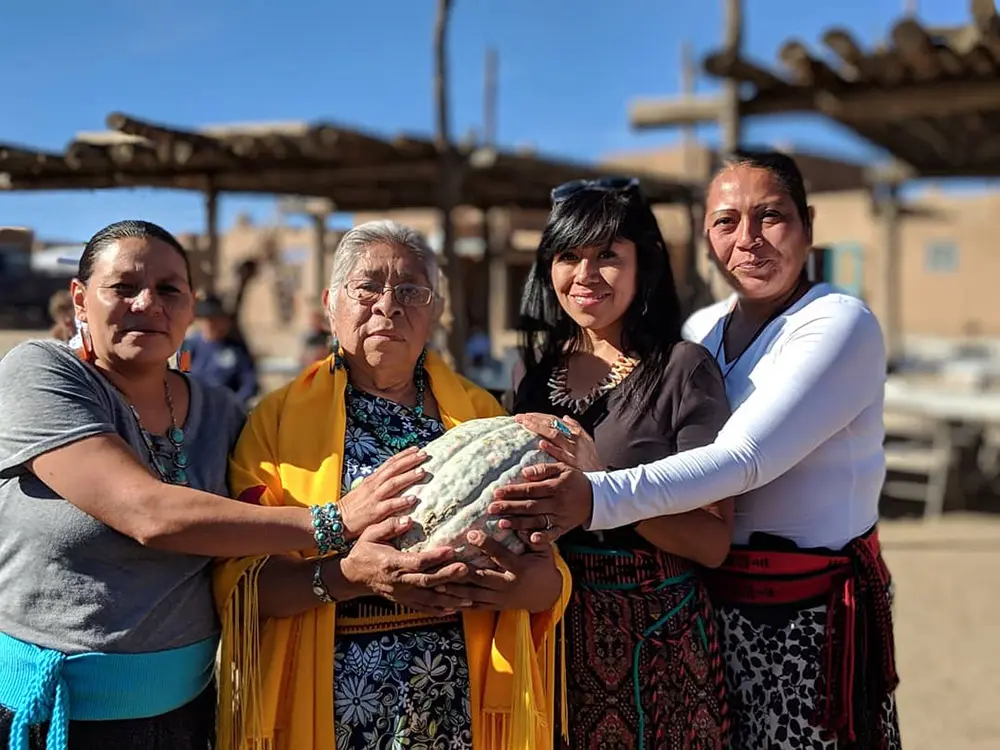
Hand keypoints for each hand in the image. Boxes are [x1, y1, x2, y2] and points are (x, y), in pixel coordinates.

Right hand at [338, 447, 427, 539]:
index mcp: (372, 479)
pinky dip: (401, 501)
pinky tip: (413, 499)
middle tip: (424, 455)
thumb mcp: (365, 490)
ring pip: (393, 483)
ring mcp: (374, 497)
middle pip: (394, 469)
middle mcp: (374, 485)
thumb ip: (379, 484)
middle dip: (410, 461)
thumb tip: (394, 478)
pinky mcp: (374, 511)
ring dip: (408, 477)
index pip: (390, 463)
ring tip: (422, 472)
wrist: (336, 520)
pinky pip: (389, 505)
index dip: (404, 455)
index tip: (417, 449)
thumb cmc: (353, 507)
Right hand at [339, 516, 472, 615]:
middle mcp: (399, 582)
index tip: (451, 550)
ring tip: (470, 597)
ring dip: (450, 599)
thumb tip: (408, 519)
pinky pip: (424, 608)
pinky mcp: (404, 601)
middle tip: (467, 569)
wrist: (353, 577)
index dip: (434, 557)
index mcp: (392, 563)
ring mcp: (402, 594)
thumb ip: (389, 526)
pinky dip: (440, 610)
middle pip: (427, 581)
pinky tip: (455, 609)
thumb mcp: (371, 534)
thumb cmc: (364, 551)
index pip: (417, 562)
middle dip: (448, 576)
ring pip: (429, 599)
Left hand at [439, 530, 560, 612]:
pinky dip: (457, 604)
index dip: (486, 544)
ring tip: (435, 583)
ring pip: (473, 595)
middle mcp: (508, 586)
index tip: (470, 534)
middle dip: (461, 571)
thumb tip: (517, 521)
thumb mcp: (544, 550)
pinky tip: (442, 600)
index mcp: (520, 569)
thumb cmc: (543, 566)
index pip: (500, 555)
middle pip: (481, 578)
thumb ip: (533, 537)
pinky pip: (473, 607)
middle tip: (442, 563)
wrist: (547, 595)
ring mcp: (499, 599)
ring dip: (453, 590)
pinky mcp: (494, 606)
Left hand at [488, 462, 593, 544]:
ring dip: (519, 523)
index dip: (513, 491)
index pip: (530, 489)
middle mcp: (557, 503)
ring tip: (501, 524)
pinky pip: (553, 534)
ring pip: (537, 521)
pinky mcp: (564, 528)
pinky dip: (543, 538)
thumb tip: (524, 472)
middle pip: (530, 506)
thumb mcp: (563, 468)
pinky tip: (530, 540)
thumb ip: (544, 469)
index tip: (496, 492)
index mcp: (556, 487)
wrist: (597, 497)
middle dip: (509, 507)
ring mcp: (561, 517)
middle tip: (491, 509)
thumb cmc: (575, 480)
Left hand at [514, 413, 601, 471]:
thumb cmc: (591, 461)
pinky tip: (541, 444)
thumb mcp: (587, 441)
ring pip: (554, 435)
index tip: (524, 416)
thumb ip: (576, 428)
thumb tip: (565, 417)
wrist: (598, 481)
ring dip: (539, 428)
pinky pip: (561, 454)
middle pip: (552, 424)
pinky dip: (552, 448)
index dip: (539, 416)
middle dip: (535, 419)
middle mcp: (573, 439)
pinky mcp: (572, 463)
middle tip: (519, 418)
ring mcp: (572, 451)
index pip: (554, 420)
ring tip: (525, 424)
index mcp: (575, 432)